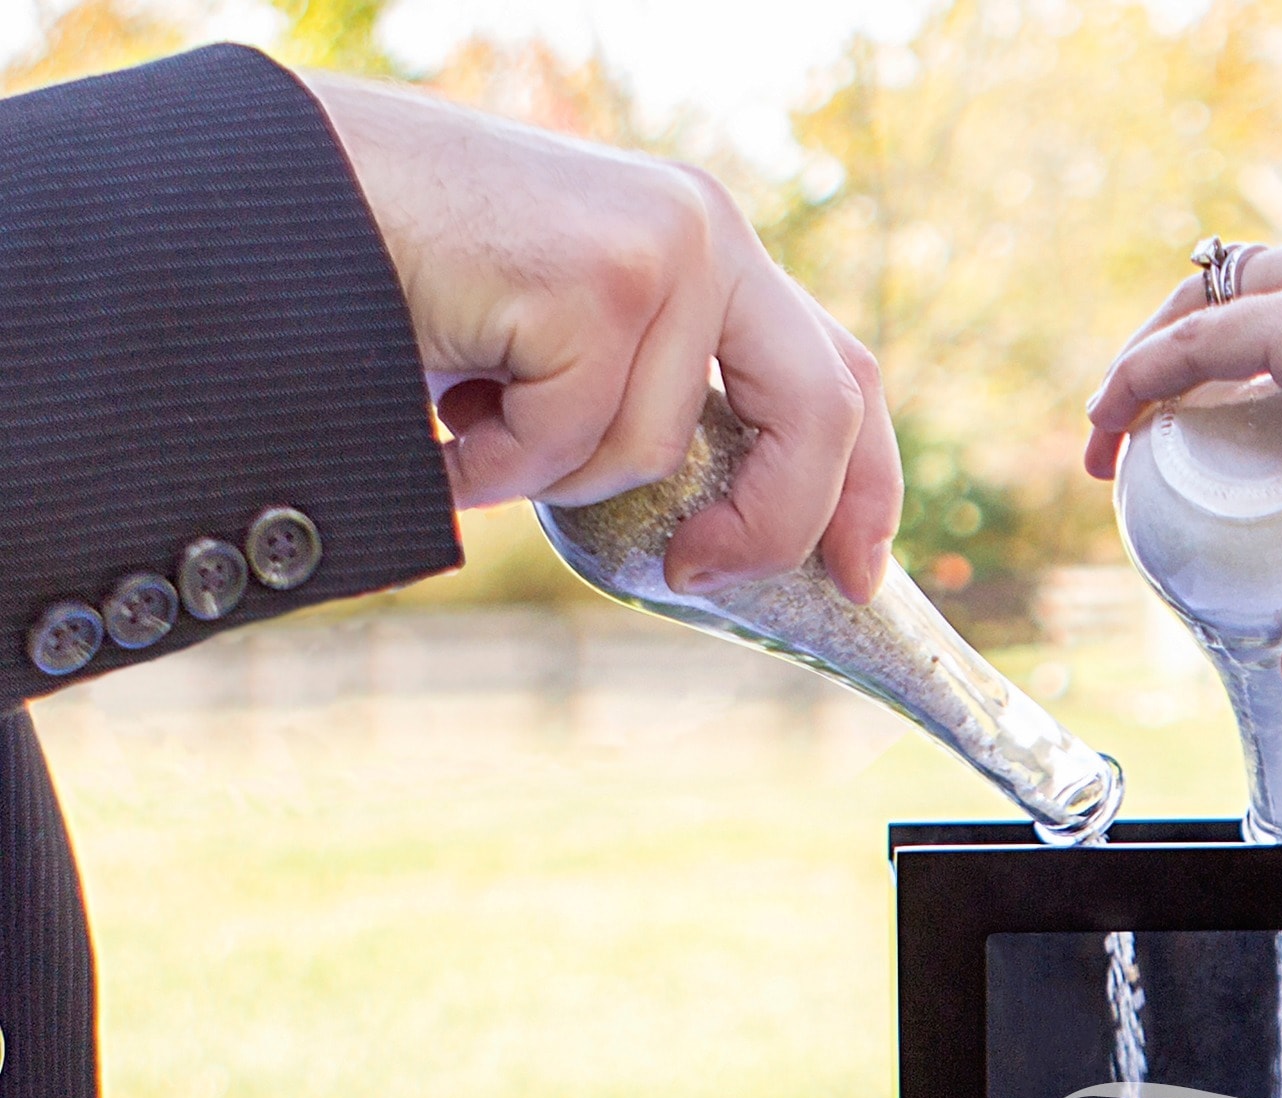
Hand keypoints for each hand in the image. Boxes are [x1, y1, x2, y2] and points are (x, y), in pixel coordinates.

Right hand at [305, 75, 901, 600]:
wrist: (284, 207)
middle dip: (773, 519)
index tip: (859, 576)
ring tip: (479, 413)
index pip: (840, 372)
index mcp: (710, 247)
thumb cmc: (420, 292)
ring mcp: (659, 243)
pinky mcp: (598, 276)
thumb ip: (663, 407)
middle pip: (819, 410)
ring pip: (660, 449)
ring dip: (559, 472)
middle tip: (698, 574)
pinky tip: (447, 400)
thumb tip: (729, 542)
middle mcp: (703, 229)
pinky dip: (502, 460)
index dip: (866, 485)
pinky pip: (576, 440)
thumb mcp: (575, 357)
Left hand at [1084, 195, 1281, 686]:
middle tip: (1149, 434)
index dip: (1258, 340)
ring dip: (1150, 365)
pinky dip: (1138, 385)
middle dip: (1188, 350)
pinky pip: (1192, 347)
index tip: (1227, 410)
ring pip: (1205, 302)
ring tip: (1114, 442)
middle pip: (1244, 280)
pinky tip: (1108, 432)